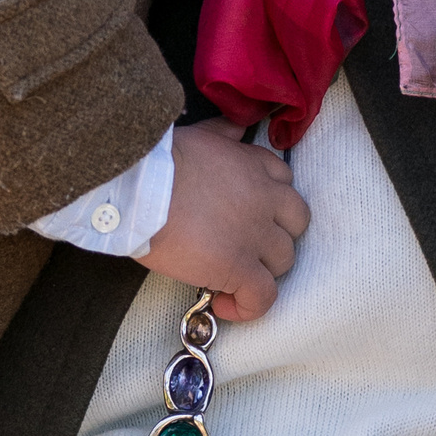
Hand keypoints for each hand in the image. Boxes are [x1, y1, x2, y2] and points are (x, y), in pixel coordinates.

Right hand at [139, 117, 310, 321]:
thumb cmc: (159, 161)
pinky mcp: (238, 267)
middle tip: (245, 246)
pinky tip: (223, 303)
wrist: (140, 188)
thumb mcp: (200, 135)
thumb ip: (224, 132)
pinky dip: (249, 306)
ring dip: (262, 270)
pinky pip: (263, 297)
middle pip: (296, 224)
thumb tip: (236, 128)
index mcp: (254, 166)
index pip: (285, 183)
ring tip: (231, 275)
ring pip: (284, 261)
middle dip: (276, 236)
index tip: (247, 215)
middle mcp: (264, 199)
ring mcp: (255, 235)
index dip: (270, 203)